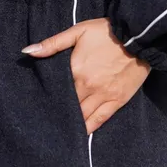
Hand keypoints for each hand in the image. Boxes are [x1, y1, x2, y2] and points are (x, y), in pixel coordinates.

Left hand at [21, 18, 150, 133]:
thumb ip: (52, 43)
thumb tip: (27, 51)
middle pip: (69, 105)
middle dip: (59, 113)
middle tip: (48, 121)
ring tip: (61, 132)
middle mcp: (88, 86)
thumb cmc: (106, 32)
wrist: (138, 36)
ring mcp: (103, 95)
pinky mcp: (117, 100)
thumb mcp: (78, 32)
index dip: (48, 98)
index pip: (57, 91)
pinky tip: (81, 134)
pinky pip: (100, 119)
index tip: (39, 105)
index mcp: (76, 70)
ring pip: (83, 116)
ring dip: (72, 123)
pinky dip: (89, 128)